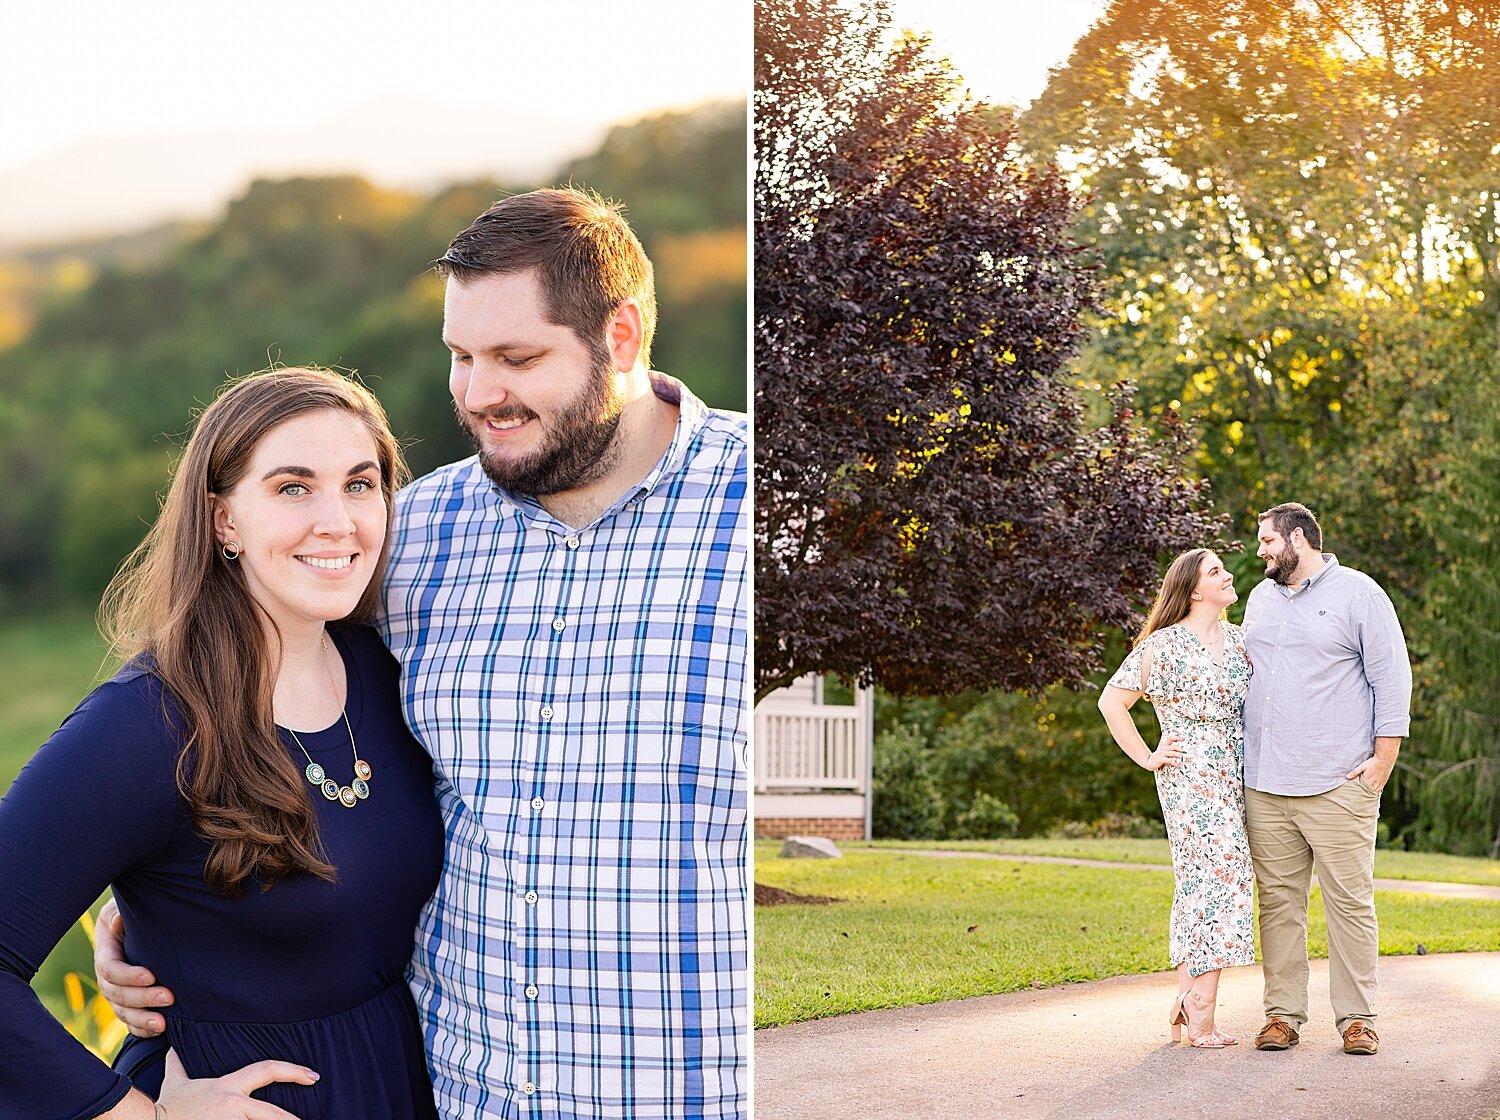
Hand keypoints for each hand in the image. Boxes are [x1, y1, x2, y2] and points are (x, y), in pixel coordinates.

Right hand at [95, 897, 174, 1036]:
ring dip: (142, 1019)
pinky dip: (141, 1028)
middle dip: (142, 998)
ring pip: (122, 1011)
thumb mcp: (124, 907)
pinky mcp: (127, 1003)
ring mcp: (116, 992)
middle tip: (169, 997)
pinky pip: (129, 1021)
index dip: (128, 975)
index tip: (151, 976)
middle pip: (117, 994)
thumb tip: (120, 921)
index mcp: (106, 951)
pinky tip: (159, 1031)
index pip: (110, 969)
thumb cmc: (135, 913)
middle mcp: (107, 976)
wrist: (139, 925)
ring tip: (163, 1023)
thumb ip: (120, 914)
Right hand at [157, 1048, 316, 1118]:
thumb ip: (180, 1064)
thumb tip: (173, 1047)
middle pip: (272, 1113)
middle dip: (292, 1119)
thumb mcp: (177, 1081)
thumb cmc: (169, 1106)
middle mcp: (233, 1105)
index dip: (293, 1071)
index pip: (268, 1070)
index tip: (313, 1075)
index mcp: (229, 1087)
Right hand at [1145, 734, 1184, 770]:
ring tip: (1182, 757)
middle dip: (1179, 748)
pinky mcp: (1161, 760)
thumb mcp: (1163, 753)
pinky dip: (1175, 763)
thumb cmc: (1158, 758)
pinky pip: (1169, 761)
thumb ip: (1170, 752)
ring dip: (1178, 755)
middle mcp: (1163, 749)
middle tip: (1183, 751)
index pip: (1170, 739)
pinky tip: (1178, 766)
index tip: (1183, 739)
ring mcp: (1162, 754)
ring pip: (1172, 753)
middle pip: (1173, 747)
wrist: (1148, 762)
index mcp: (1164, 746)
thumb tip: (1181, 754)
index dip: (1177, 738)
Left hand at [1347, 755, 1392, 792]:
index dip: (1358, 790)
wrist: (1384, 760)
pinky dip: (1375, 791)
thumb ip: (1355, 772)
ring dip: (1369, 792)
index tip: (1354, 792)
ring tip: (1365, 792)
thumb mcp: (1362, 766)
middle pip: (1368, 791)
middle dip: (1364, 792)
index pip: (1362, 789)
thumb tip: (1347, 777)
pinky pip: (1379, 790)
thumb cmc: (1372, 762)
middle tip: (1358, 794)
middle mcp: (1375, 784)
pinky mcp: (1383, 783)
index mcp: (1368, 781)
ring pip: (1373, 792)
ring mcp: (1380, 784)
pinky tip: (1372, 790)